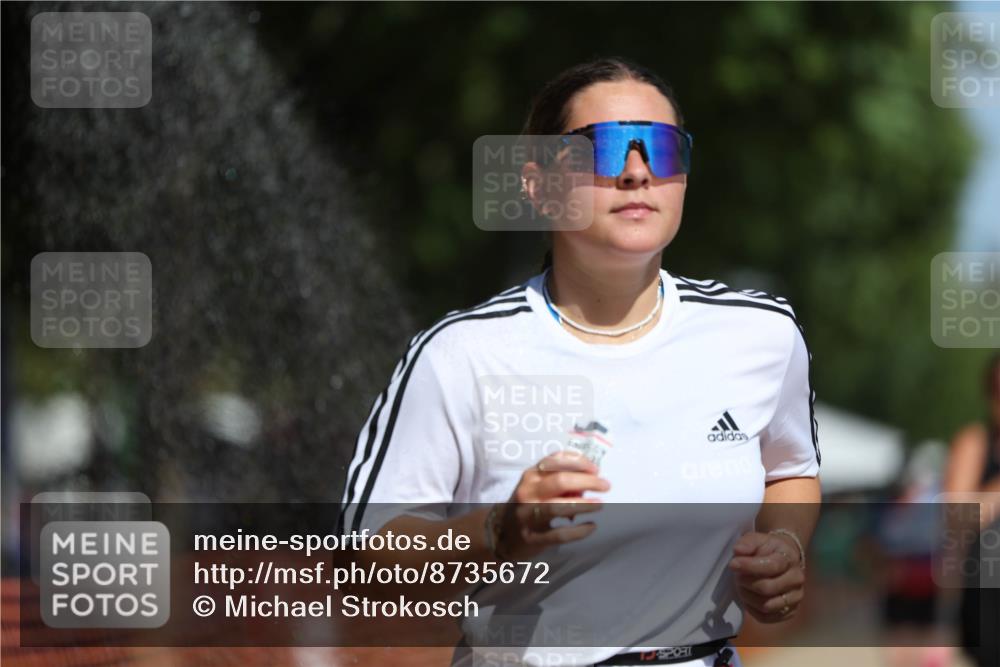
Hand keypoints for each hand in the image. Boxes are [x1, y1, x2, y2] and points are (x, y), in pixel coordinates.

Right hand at [493, 450, 609, 560]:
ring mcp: (528, 515)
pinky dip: (579, 531)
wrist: (502, 533)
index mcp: (531, 475)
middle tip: (605, 486)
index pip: (556, 460)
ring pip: (558, 506)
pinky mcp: (533, 537)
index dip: (580, 463)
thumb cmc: (529, 504)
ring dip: (584, 504)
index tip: (596, 469)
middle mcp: (528, 491)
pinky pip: (559, 534)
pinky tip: (591, 527)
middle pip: (560, 481)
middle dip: (587, 482)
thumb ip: (560, 480)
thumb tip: (590, 481)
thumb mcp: (538, 486)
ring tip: (600, 504)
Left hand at [728, 531, 803, 622]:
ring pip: (766, 606)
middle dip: (746, 583)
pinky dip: (752, 609)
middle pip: (767, 588)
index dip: (749, 566)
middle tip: (737, 577)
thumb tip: (738, 550)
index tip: (733, 564)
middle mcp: (796, 579)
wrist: (783, 559)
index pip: (771, 566)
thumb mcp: (756, 539)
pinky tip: (748, 597)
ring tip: (742, 586)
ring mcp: (795, 597)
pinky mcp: (790, 611)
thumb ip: (747, 542)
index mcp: (789, 559)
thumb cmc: (766, 549)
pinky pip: (767, 618)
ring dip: (747, 597)